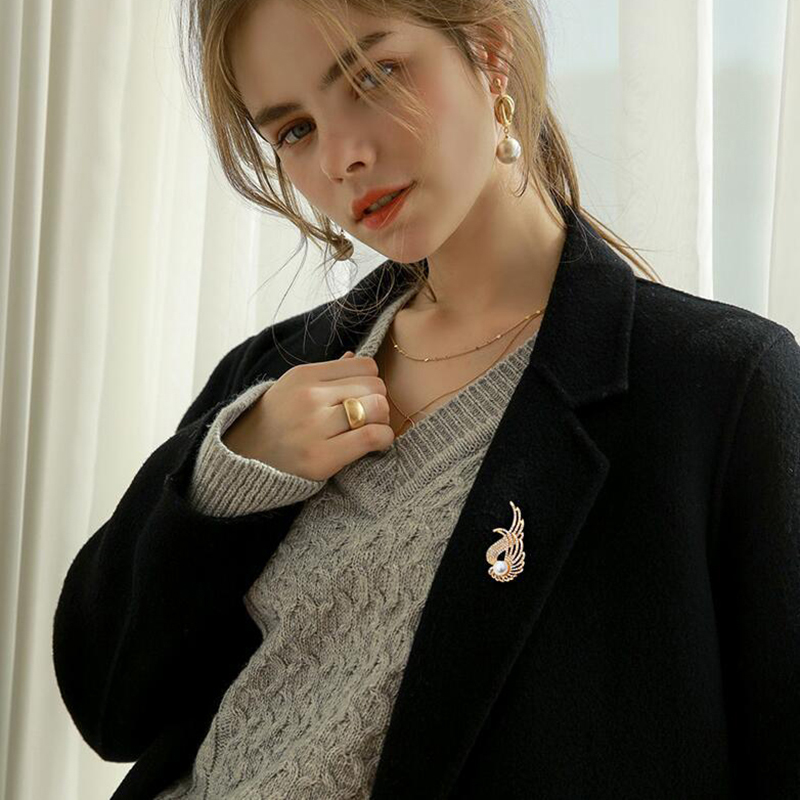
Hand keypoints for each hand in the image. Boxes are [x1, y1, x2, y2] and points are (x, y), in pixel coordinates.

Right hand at [222, 351, 394, 480]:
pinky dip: (383, 439)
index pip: (365, 365)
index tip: (364, 396)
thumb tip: (355, 358)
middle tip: (370, 416)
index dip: (371, 381)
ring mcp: (314, 428)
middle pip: (375, 386)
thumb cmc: (276, 421)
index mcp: (304, 375)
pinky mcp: (321, 458)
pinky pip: (371, 437)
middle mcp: (309, 397)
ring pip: (377, 408)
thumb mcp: (294, 387)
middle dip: (379, 401)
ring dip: (382, 420)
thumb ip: (327, 374)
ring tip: (371, 429)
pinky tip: (376, 444)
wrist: (243, 459)